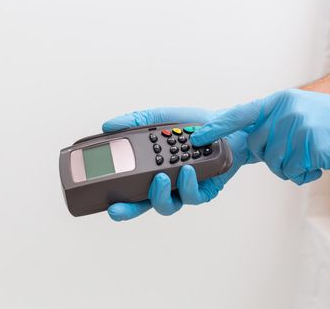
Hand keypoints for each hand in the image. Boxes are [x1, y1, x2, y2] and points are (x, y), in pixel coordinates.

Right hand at [102, 108, 250, 220]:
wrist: (225, 125)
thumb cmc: (193, 125)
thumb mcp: (160, 118)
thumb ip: (135, 121)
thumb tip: (109, 126)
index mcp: (150, 168)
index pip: (128, 187)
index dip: (116, 197)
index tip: (104, 199)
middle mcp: (164, 183)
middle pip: (141, 204)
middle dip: (127, 210)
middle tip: (117, 208)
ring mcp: (182, 188)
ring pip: (166, 206)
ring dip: (159, 194)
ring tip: (161, 177)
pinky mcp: (203, 190)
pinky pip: (192, 196)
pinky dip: (187, 184)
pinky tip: (187, 170)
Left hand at [192, 89, 329, 184]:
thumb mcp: (299, 110)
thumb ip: (272, 121)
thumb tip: (250, 138)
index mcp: (279, 101)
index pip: (240, 114)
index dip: (218, 127)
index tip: (197, 137)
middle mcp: (285, 110)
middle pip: (258, 147)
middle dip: (273, 157)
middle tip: (298, 151)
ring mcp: (298, 126)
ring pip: (275, 162)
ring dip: (292, 167)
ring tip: (313, 154)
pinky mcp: (312, 145)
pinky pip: (294, 171)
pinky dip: (306, 174)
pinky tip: (320, 162)